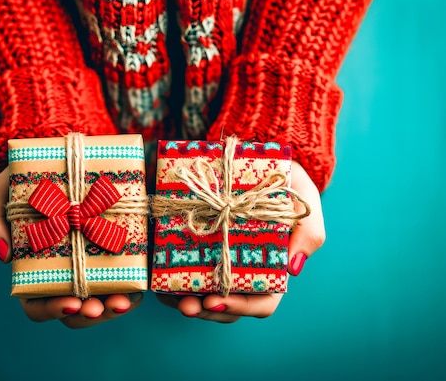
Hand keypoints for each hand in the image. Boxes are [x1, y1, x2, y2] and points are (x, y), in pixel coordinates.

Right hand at [0, 167, 142, 328]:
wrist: (64, 157)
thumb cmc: (26, 181)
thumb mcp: (0, 194)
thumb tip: (3, 256)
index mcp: (35, 270)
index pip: (37, 305)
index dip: (52, 310)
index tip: (70, 303)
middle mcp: (65, 274)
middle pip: (76, 311)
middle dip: (90, 315)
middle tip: (101, 307)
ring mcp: (91, 266)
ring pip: (104, 303)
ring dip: (114, 307)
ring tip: (124, 300)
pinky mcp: (116, 253)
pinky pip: (127, 280)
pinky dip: (133, 287)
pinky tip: (137, 284)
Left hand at [156, 161, 324, 322]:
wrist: (258, 156)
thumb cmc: (286, 181)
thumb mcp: (304, 199)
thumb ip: (308, 231)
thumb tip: (293, 270)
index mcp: (272, 266)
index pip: (261, 301)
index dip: (240, 306)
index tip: (215, 300)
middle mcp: (244, 268)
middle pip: (227, 304)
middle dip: (205, 310)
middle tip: (185, 305)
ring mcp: (219, 258)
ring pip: (202, 295)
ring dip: (184, 301)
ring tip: (167, 298)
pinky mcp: (197, 244)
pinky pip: (182, 272)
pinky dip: (169, 280)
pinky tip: (158, 279)